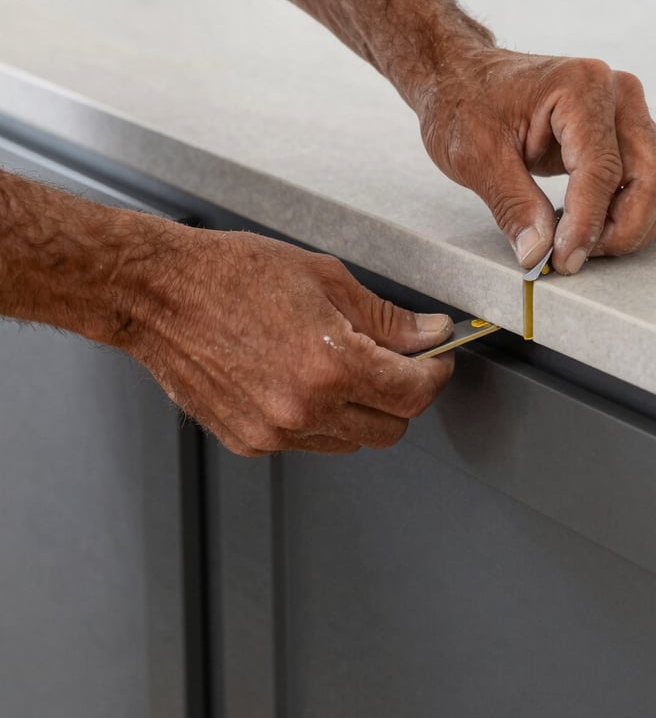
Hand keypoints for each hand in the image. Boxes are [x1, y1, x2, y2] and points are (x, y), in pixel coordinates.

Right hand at [130, 229, 453, 454]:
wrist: (159, 294)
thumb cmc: (232, 274)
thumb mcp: (324, 279)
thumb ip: (386, 318)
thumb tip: (429, 335)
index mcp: (331, 364)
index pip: (414, 394)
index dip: (435, 375)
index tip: (435, 360)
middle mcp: (304, 408)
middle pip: (391, 428)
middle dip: (403, 395)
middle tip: (394, 361)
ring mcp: (274, 431)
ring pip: (351, 441)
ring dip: (362, 410)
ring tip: (338, 366)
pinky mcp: (249, 441)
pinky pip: (309, 443)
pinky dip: (321, 419)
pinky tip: (300, 380)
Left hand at [418, 48, 655, 273]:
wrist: (464, 77)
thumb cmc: (465, 105)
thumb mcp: (476, 157)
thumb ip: (513, 205)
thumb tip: (539, 253)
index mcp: (581, 87)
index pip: (602, 171)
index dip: (586, 225)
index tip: (564, 261)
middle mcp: (619, 93)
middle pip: (654, 178)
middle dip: (623, 230)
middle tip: (576, 257)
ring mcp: (631, 111)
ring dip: (636, 225)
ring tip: (583, 242)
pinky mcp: (630, 131)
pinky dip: (638, 212)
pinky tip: (596, 226)